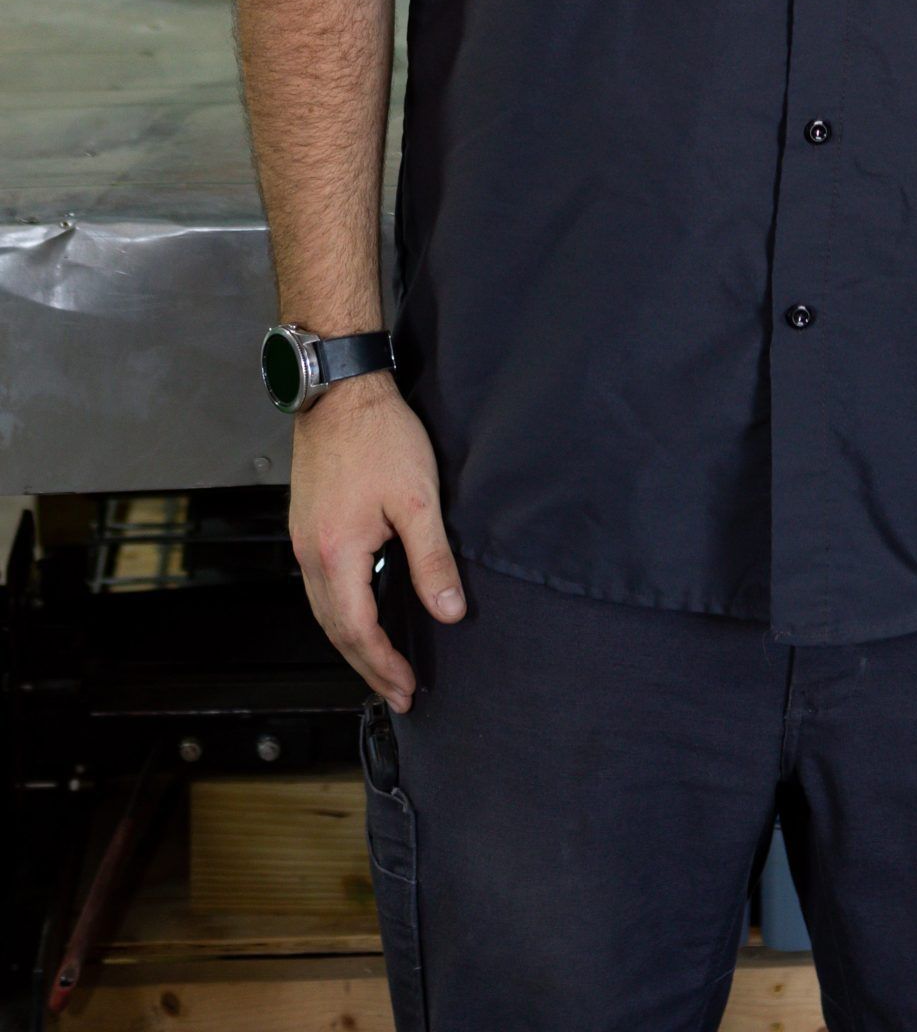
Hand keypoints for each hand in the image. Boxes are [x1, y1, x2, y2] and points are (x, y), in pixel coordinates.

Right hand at [288, 372, 464, 712]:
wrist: (341, 389)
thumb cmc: (379, 436)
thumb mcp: (419, 499)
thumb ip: (433, 560)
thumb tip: (449, 613)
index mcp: (336, 553)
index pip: (358, 631)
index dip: (383, 664)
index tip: (407, 688)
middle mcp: (310, 553)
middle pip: (335, 629)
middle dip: (366, 665)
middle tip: (397, 692)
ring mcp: (303, 539)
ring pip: (323, 610)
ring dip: (352, 642)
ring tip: (380, 663)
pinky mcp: (306, 524)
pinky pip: (319, 586)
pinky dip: (341, 612)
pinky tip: (360, 613)